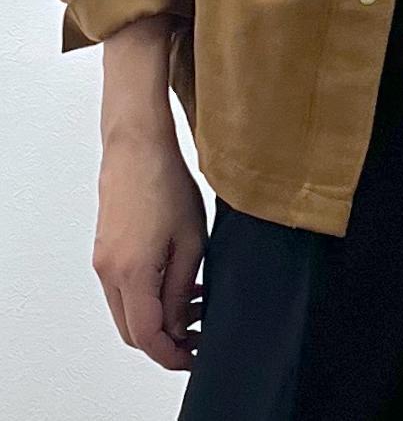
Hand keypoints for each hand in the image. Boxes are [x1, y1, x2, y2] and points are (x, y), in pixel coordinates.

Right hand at [92, 124, 206, 370]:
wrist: (137, 146)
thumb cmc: (167, 182)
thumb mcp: (191, 239)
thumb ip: (182, 288)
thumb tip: (179, 324)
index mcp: (132, 272)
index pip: (147, 336)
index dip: (172, 354)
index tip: (195, 355)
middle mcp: (109, 272)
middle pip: (131, 331)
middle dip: (165, 340)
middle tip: (199, 333)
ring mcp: (103, 261)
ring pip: (126, 311)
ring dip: (157, 317)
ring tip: (196, 303)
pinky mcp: (105, 250)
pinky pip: (123, 289)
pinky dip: (147, 297)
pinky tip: (177, 282)